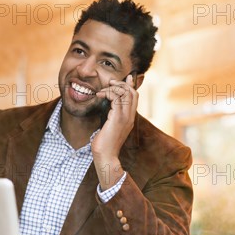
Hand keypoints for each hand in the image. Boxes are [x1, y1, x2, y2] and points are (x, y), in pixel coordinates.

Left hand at [92, 75, 137, 189]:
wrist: (105, 156)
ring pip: (126, 93)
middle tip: (111, 82)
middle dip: (122, 83)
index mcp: (129, 118)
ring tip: (103, 89)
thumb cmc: (105, 144)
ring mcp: (125, 117)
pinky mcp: (117, 118)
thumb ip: (111, 117)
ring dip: (114, 87)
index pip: (135, 97)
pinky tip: (99, 95)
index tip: (123, 79)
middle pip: (133, 92)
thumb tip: (107, 109)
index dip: (130, 85)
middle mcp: (130, 116)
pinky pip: (116, 98)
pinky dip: (108, 93)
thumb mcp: (109, 127)